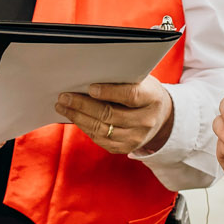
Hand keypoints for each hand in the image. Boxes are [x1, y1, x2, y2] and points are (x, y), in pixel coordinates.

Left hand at [54, 77, 173, 155]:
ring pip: (102, 129)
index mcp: (152, 98)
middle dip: (83, 105)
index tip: (90, 88)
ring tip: (63, 107)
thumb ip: (121, 78)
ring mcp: (136, 138)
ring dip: (78, 118)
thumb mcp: (141, 80)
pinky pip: (100, 139)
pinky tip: (74, 117)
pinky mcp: (125, 148)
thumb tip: (88, 76)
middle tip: (65, 97)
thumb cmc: (143, 91)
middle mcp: (146, 121)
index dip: (110, 92)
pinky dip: (85, 127)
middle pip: (111, 115)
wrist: (160, 117)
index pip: (131, 96)